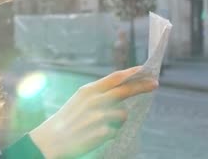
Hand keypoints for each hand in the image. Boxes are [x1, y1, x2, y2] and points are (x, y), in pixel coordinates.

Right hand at [29, 66, 157, 158]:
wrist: (53, 139)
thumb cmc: (67, 118)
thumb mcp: (80, 99)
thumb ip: (99, 93)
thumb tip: (122, 90)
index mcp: (88, 90)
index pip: (115, 77)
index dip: (131, 72)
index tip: (144, 69)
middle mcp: (95, 101)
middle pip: (125, 91)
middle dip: (142, 86)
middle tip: (155, 84)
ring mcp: (100, 116)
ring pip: (123, 114)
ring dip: (117, 119)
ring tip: (99, 124)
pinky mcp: (103, 132)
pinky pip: (116, 130)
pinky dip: (110, 132)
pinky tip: (95, 134)